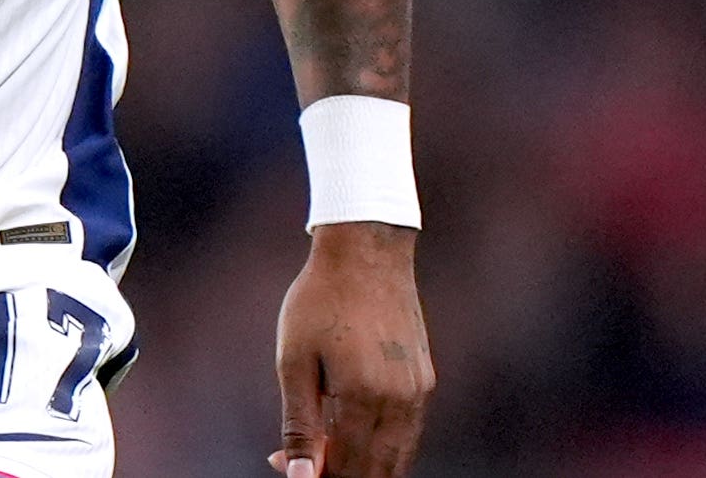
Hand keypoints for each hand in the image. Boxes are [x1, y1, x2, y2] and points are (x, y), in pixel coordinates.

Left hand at [266, 222, 431, 477]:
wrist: (366, 250)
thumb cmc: (320, 299)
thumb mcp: (294, 360)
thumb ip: (299, 424)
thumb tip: (300, 477)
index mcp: (365, 397)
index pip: (347, 470)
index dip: (315, 476)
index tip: (280, 462)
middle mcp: (401, 402)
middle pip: (375, 472)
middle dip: (338, 474)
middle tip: (300, 459)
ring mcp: (418, 393)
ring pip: (396, 459)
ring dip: (360, 465)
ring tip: (321, 445)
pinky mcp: (425, 381)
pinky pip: (406, 434)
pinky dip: (381, 446)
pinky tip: (349, 430)